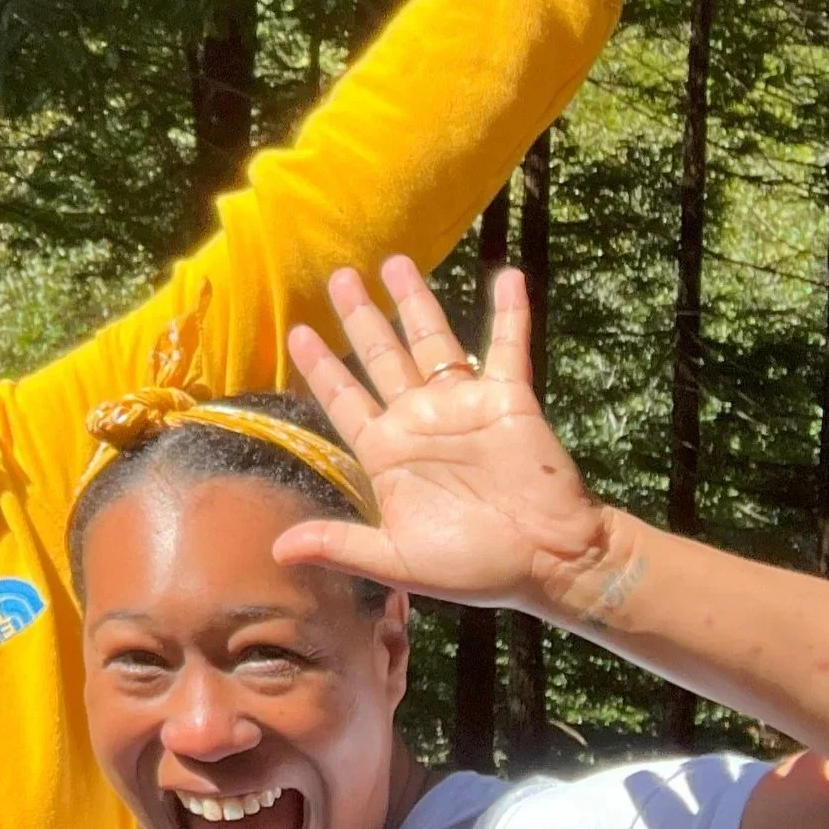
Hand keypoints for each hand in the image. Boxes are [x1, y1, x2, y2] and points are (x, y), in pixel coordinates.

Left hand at [273, 258, 615, 616]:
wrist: (551, 564)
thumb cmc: (474, 567)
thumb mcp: (397, 560)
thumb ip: (340, 546)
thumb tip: (277, 551)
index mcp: (387, 453)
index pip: (344, 400)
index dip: (322, 367)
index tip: (297, 331)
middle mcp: (419, 421)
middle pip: (381, 356)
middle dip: (359, 317)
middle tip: (338, 277)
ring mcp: (463, 406)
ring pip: (433, 341)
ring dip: (416, 302)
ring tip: (395, 262)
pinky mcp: (509, 401)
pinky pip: (508, 348)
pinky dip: (510, 313)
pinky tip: (508, 277)